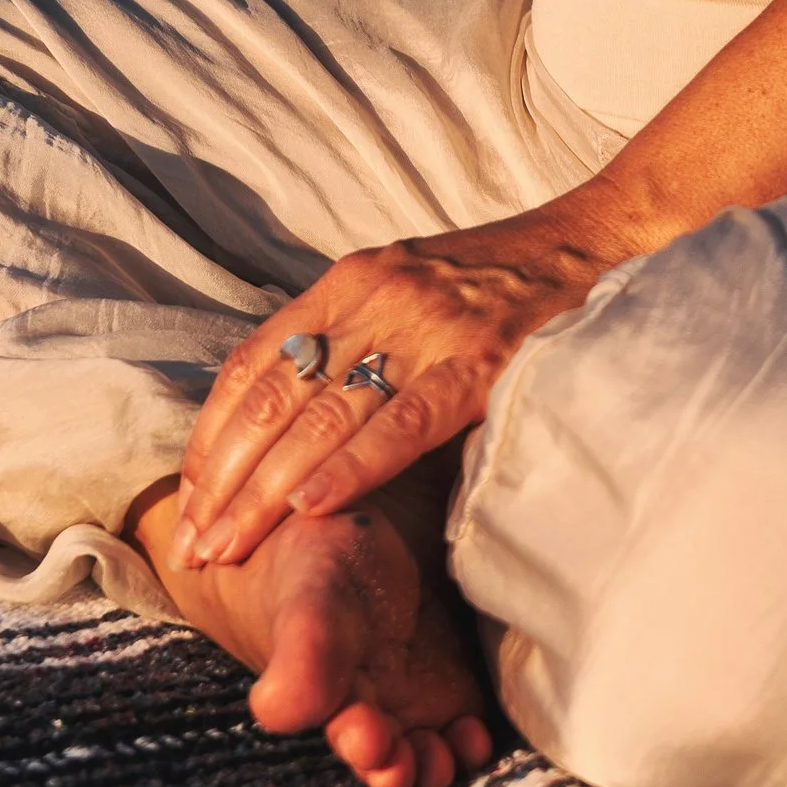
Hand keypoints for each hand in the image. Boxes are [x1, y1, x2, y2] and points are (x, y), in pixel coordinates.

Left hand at [168, 193, 641, 572]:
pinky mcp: (482, 362)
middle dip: (223, 482)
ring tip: (226, 550)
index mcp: (353, 279)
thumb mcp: (411, 289)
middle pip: (273, 398)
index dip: (211, 436)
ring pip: (323, 418)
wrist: (600, 237)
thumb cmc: (504, 281)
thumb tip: (290, 420)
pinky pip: (401, 423)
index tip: (187, 500)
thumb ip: (357, 337)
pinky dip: (351, 469)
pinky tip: (311, 510)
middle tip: (191, 548)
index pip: (252, 363)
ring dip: (265, 493)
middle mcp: (378, 297)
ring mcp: (428, 328)